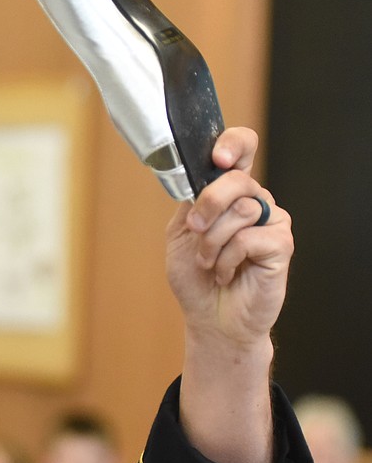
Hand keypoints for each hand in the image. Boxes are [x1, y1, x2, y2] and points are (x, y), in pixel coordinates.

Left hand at [166, 128, 291, 349]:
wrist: (209, 317)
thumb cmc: (196, 278)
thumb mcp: (181, 233)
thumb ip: (190, 202)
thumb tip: (199, 179)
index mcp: (229, 193)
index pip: (242, 149)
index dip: (233, 144)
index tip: (217, 159)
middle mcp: (254, 201)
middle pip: (236, 179)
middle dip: (207, 205)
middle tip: (194, 230)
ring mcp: (272, 221)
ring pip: (240, 210)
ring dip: (211, 242)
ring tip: (209, 263)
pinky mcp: (281, 244)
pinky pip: (250, 238)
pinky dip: (227, 259)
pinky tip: (226, 274)